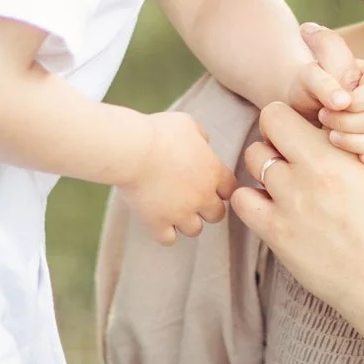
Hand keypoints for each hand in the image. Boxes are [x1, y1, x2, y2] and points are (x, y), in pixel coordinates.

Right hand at [118, 112, 237, 245]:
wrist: (133, 149)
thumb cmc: (159, 132)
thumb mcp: (187, 124)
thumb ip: (201, 137)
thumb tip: (203, 144)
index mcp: (213, 172)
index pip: (230, 190)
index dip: (219, 188)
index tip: (207, 183)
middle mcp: (202, 196)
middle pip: (217, 215)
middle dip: (206, 207)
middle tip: (190, 198)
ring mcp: (180, 213)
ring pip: (195, 230)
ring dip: (186, 221)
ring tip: (173, 208)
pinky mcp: (158, 223)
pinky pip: (169, 239)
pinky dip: (165, 232)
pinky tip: (158, 219)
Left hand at [232, 101, 363, 324]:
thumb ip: (341, 148)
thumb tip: (317, 128)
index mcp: (333, 155)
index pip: (277, 114)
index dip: (283, 121)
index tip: (296, 134)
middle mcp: (306, 176)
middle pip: (261, 137)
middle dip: (274, 142)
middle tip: (291, 158)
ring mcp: (288, 206)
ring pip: (252, 164)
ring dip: (265, 169)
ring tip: (286, 184)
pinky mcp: (276, 235)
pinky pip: (242, 202)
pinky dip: (253, 199)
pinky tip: (273, 207)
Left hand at [286, 23, 363, 170]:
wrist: (301, 109)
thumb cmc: (307, 87)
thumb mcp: (310, 70)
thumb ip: (323, 63)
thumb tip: (342, 97)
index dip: (352, 105)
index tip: (327, 107)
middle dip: (350, 125)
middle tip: (324, 123)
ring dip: (356, 143)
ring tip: (331, 140)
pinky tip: (357, 160)